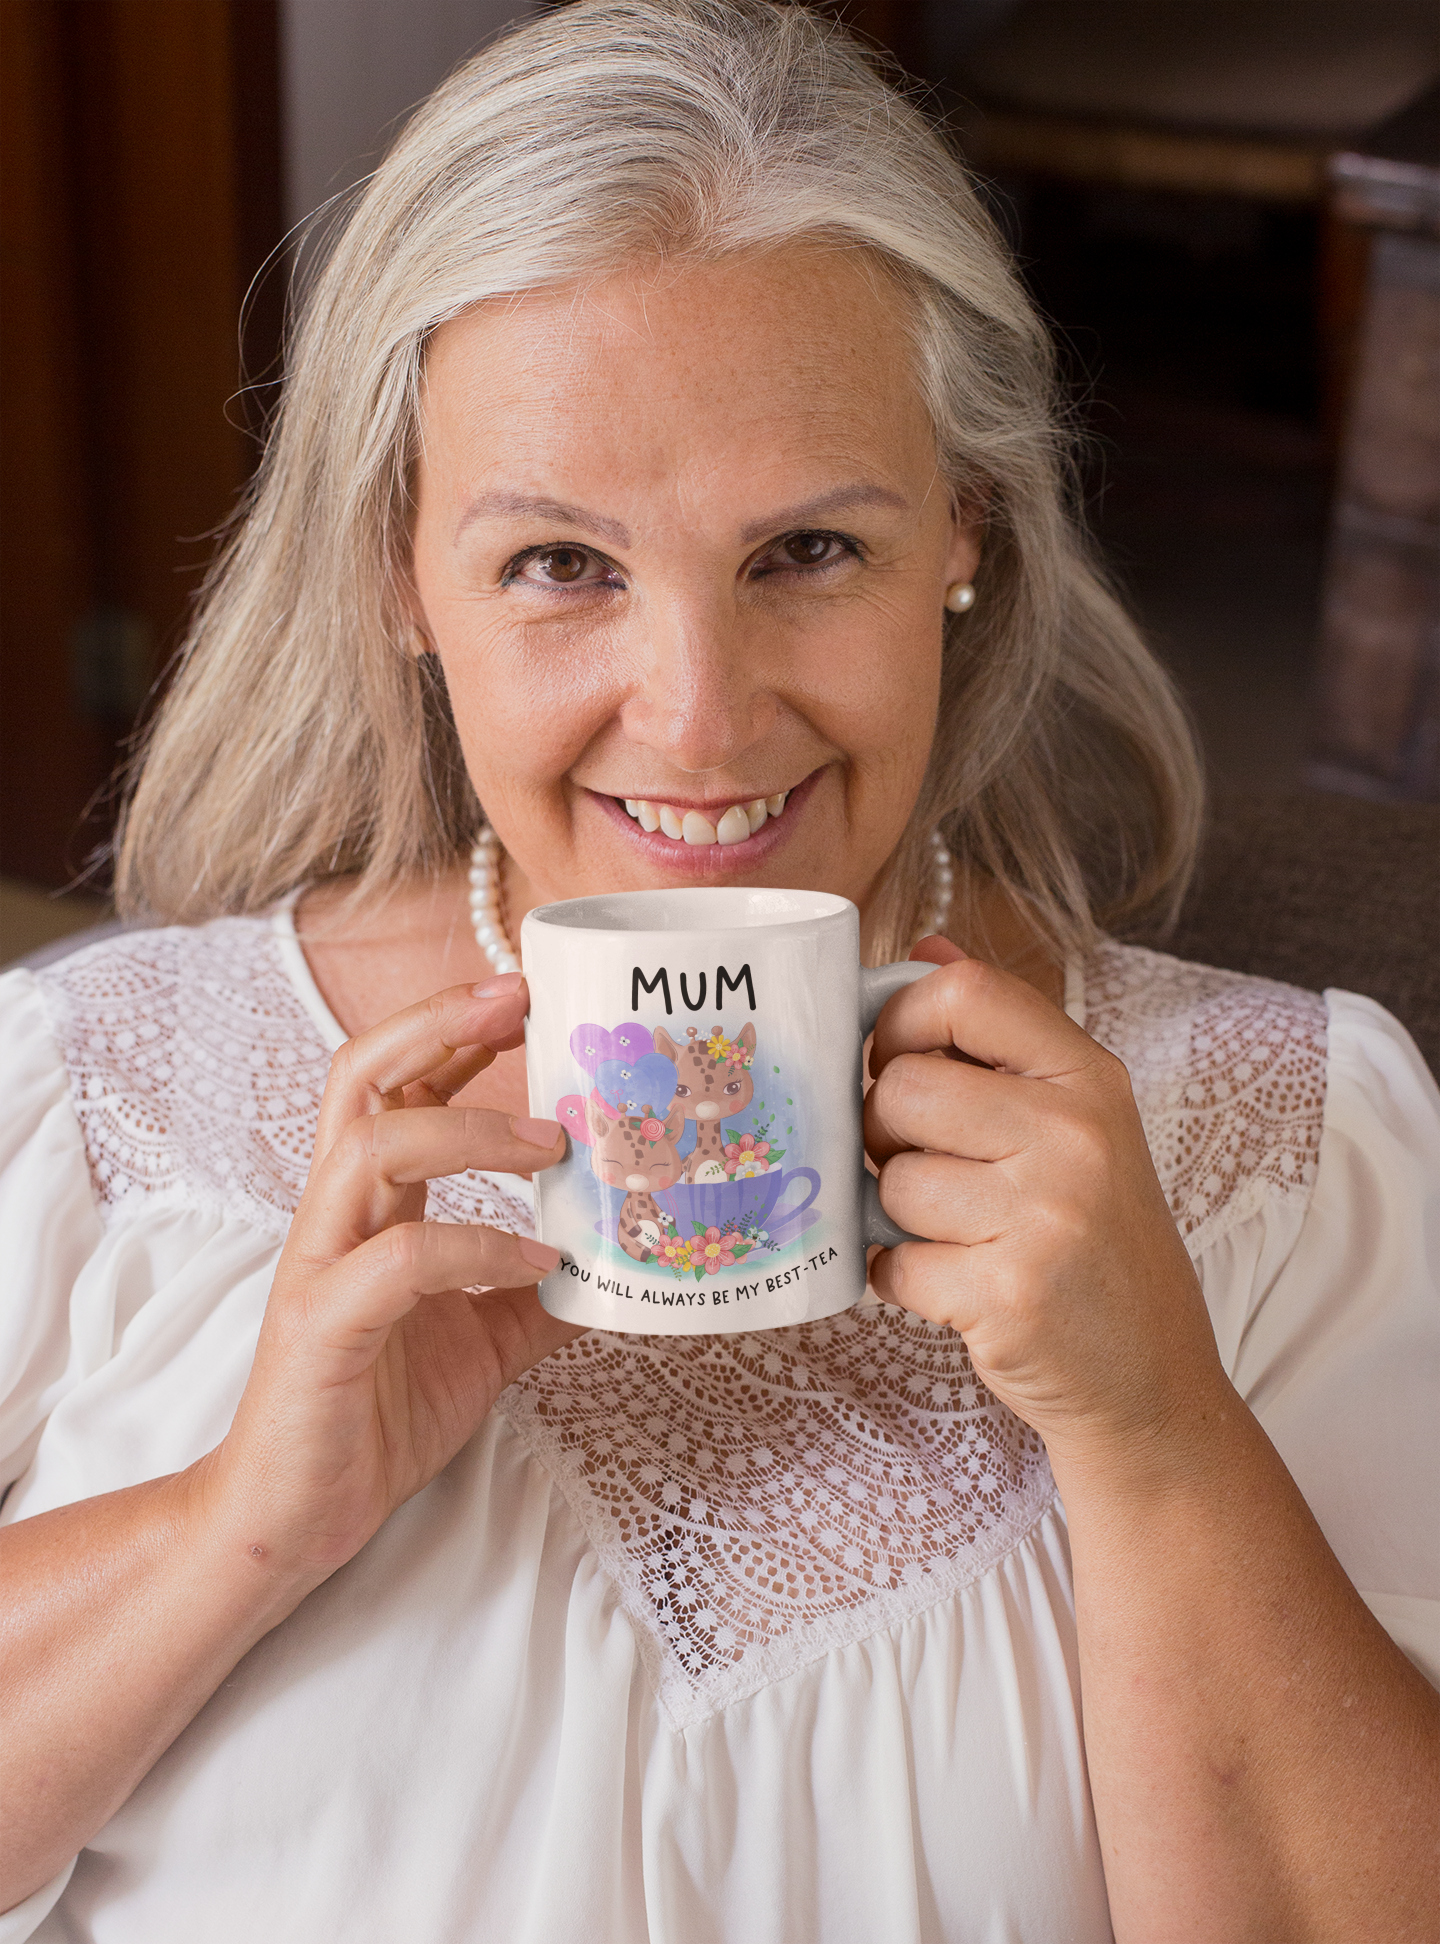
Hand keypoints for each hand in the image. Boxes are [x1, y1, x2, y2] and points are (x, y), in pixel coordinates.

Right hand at [200, 975, 578, 1582]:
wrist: (297, 1515)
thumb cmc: (376, 1413)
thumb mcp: (483, 1339)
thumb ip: (534, 1291)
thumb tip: (619, 1264)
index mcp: (368, 1206)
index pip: (395, 1081)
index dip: (452, 1028)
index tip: (525, 993)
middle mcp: (335, 1216)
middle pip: (359, 1076)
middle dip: (437, 1024)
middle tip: (519, 1000)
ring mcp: (321, 1265)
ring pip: (369, 1147)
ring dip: (467, 1127)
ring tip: (552, 1143)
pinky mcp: (322, 1327)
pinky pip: (398, 1261)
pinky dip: (475, 1246)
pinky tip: (539, 1263)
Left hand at [865, 941, 1224, 1467]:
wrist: (1151, 1381)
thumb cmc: (1095, 1242)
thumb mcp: (1075, 1123)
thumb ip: (996, 1037)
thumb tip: (923, 947)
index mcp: (1089, 1077)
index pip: (964, 992)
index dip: (901, 1021)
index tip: (898, 1061)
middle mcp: (1076, 1136)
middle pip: (902, 1087)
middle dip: (887, 1133)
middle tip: (926, 1167)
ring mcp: (1047, 1217)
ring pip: (893, 1181)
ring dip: (900, 1217)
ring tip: (960, 1236)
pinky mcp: (1009, 1296)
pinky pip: (892, 1263)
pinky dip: (904, 1281)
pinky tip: (957, 1287)